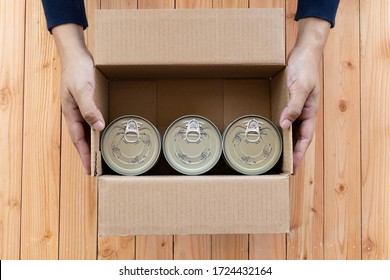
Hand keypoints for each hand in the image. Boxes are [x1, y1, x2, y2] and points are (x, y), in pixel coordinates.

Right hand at [53, 24, 104, 174]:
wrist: (76, 54)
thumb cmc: (77, 71)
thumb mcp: (83, 90)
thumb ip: (89, 109)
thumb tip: (98, 128)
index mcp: (71, 114)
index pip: (78, 140)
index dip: (84, 155)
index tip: (89, 170)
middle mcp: (74, 114)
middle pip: (81, 139)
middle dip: (88, 154)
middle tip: (96, 169)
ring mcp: (80, 109)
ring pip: (86, 131)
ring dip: (92, 144)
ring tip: (100, 156)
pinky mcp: (86, 103)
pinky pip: (91, 121)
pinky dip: (96, 130)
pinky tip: (102, 132)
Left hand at [279, 18, 330, 173]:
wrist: (303, 52)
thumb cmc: (305, 68)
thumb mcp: (300, 87)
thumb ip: (294, 106)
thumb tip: (285, 125)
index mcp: (310, 113)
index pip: (304, 139)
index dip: (298, 154)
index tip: (292, 168)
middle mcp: (303, 114)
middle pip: (297, 139)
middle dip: (291, 154)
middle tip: (282, 168)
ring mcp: (296, 108)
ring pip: (290, 130)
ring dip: (285, 143)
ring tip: (276, 156)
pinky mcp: (288, 102)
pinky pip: (284, 119)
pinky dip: (279, 129)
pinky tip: (272, 134)